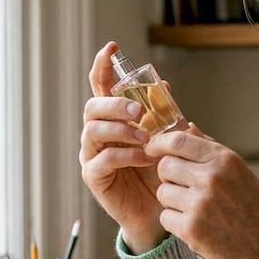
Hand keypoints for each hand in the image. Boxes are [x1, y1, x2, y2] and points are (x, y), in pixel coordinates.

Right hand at [79, 42, 169, 252]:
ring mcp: (92, 154)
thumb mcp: (167, 138)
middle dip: (114, 104)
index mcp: (113, 118)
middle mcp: (97, 133)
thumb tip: (164, 85)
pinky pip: (103, 159)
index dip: (103, 66)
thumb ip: (164, 114)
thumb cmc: (160, 171)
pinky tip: (143, 157)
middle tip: (138, 110)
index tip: (112, 48)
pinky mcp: (94, 177)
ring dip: (120, 129)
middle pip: (93, 107)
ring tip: (145, 136)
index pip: (101, 86)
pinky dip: (124, 155)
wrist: (159, 210)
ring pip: (94, 130)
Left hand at [147, 129, 258, 258]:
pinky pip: (165, 216)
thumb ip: (211, 149)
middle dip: (168, 176)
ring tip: (194, 209)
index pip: (179, 140)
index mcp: (225, 160)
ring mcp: (200, 203)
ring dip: (172, 201)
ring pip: (163, 192)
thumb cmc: (253, 209)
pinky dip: (175, 222)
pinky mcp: (191, 229)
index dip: (159, 144)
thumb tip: (187, 126)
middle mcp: (212, 178)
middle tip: (182, 188)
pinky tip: (195, 225)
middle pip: (165, 166)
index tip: (152, 149)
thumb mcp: (240, 172)